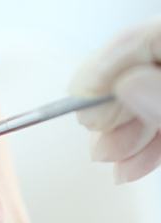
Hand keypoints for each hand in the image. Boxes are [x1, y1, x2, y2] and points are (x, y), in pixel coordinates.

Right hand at [70, 17, 160, 182]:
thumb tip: (124, 85)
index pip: (132, 43)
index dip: (101, 75)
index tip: (82, 109)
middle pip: (128, 72)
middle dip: (108, 114)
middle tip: (99, 142)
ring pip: (135, 101)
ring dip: (120, 138)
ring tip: (114, 162)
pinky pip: (152, 120)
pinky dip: (140, 148)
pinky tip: (129, 168)